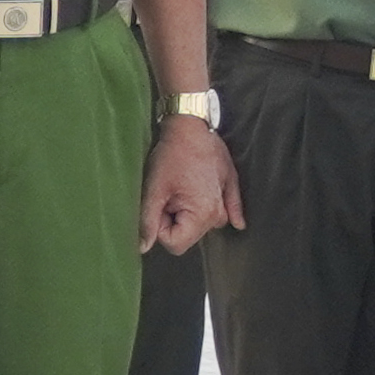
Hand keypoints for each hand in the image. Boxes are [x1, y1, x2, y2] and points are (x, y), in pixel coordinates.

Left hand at [139, 115, 240, 252]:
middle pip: (190, 235)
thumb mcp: (154, 189)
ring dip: (189, 210)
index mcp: (201, 215)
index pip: (175, 244)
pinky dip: (222, 211)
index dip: (161, 229)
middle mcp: (218, 214)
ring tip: (182, 185)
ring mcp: (227, 202)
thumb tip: (143, 248)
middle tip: (170, 193)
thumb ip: (148, 222)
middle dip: (175, 219)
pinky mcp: (231, 190)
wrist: (191, 126)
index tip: (159, 205)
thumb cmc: (172, 155)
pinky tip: (227, 216)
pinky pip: (227, 211)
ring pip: (202, 223)